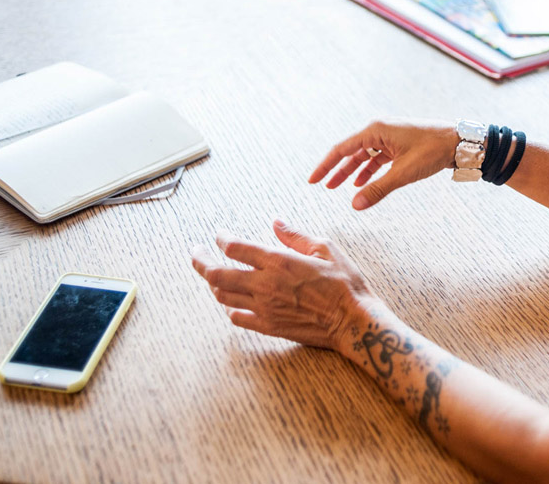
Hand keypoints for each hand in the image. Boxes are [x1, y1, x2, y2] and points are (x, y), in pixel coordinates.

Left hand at [191, 220, 376, 349]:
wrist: (353, 321)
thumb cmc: (344, 282)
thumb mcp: (325, 248)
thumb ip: (296, 235)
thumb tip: (276, 222)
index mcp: (278, 261)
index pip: (235, 247)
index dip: (221, 238)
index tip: (219, 235)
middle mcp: (265, 284)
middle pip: (217, 274)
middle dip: (200, 261)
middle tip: (195, 253)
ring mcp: (264, 308)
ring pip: (223, 296)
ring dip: (213, 283)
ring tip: (211, 275)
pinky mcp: (269, 326)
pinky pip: (237, 318)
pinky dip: (229, 308)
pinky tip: (231, 303)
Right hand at [309, 119, 456, 209]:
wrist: (459, 142)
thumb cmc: (432, 151)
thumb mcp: (403, 173)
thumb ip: (377, 189)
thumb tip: (355, 205)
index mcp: (376, 130)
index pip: (342, 149)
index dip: (326, 166)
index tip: (313, 180)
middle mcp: (379, 130)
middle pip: (350, 152)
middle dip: (336, 170)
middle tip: (321, 186)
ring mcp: (389, 136)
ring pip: (363, 156)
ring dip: (351, 171)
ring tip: (338, 187)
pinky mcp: (398, 144)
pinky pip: (376, 157)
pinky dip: (368, 170)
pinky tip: (361, 183)